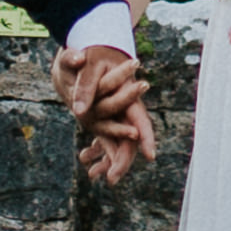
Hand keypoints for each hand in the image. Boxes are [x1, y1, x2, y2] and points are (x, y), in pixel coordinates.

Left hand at [59, 43, 154, 185]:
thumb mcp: (87, 64)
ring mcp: (114, 114)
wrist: (87, 50)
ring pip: (116, 141)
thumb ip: (85, 85)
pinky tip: (85, 158)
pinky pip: (104, 137)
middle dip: (121, 160)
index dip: (146, 137)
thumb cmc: (91, 54)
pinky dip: (96, 149)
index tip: (151, 156)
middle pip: (129, 138)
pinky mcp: (103, 116)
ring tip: (92, 175)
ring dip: (106, 159)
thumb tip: (79, 111)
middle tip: (112, 180)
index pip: (140, 119)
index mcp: (127, 95)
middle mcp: (123, 108)